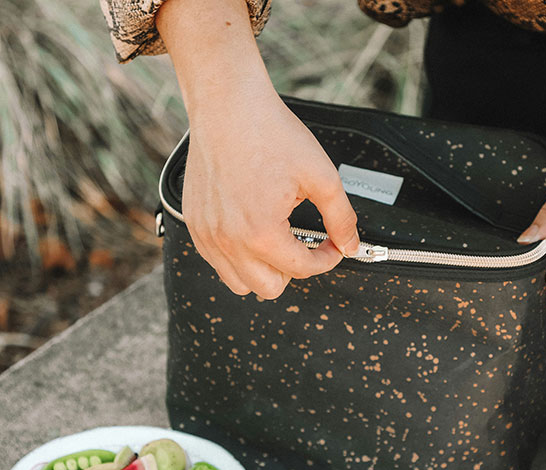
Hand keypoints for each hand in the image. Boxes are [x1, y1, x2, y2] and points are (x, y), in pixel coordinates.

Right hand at [157, 0, 358, 298]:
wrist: (228, 105)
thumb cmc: (269, 133)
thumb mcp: (320, 175)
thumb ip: (341, 217)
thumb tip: (350, 245)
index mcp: (261, 233)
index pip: (302, 269)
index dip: (326, 259)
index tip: (331, 246)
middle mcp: (229, 241)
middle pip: (269, 288)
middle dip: (294, 270)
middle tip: (304, 244)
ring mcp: (207, 235)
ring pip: (239, 283)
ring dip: (264, 270)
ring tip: (277, 241)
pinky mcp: (195, 225)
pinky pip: (217, 263)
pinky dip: (238, 258)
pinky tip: (252, 232)